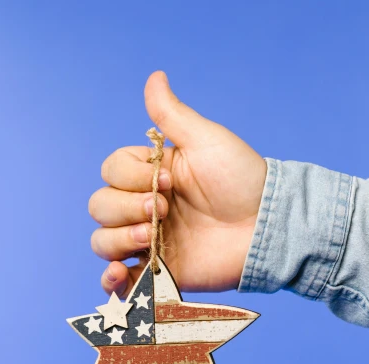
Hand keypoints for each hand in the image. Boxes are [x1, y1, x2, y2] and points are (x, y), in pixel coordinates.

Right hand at [89, 71, 266, 295]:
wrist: (268, 226)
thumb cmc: (242, 179)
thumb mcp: (206, 140)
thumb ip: (172, 115)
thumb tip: (155, 76)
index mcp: (149, 175)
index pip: (110, 172)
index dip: (130, 176)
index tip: (169, 179)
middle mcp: (143, 208)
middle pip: (99, 207)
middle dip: (124, 207)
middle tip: (163, 209)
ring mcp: (147, 242)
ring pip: (102, 241)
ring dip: (117, 238)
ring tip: (150, 236)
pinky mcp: (156, 273)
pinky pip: (118, 281)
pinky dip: (110, 280)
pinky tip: (118, 273)